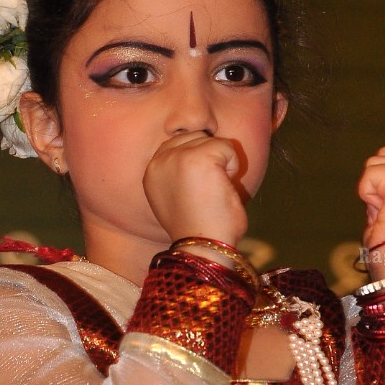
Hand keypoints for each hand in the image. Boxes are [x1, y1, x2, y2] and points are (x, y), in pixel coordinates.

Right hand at [143, 131, 248, 248]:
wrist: (203, 248)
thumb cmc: (200, 229)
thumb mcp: (179, 197)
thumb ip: (182, 171)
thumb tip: (204, 146)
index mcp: (151, 173)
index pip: (178, 143)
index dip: (198, 159)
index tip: (199, 188)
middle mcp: (158, 162)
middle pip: (194, 137)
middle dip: (209, 158)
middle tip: (208, 191)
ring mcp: (176, 158)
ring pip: (209, 140)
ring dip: (221, 162)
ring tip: (214, 190)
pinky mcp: (198, 158)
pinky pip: (226, 146)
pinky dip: (232, 167)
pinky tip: (223, 189)